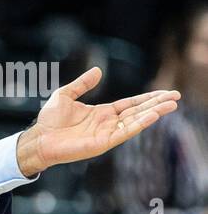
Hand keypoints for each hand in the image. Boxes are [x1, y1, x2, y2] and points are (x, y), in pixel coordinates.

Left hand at [14, 67, 179, 177]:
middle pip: (138, 112)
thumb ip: (82, 84)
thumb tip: (98, 70)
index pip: (131, 104)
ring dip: (154, 113)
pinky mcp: (103, 143)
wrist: (38, 138)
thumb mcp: (65, 94)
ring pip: (135, 122)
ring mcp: (107, 134)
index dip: (147, 98)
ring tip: (171, 105)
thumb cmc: (49, 120)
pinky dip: (139, 124)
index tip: (165, 93)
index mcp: (102, 113)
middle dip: (157, 104)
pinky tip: (152, 116)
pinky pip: (125, 133)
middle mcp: (107, 123)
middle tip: (176, 97)